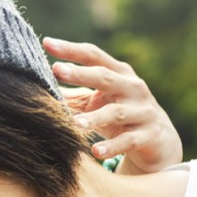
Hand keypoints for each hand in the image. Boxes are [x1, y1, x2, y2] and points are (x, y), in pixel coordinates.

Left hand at [45, 37, 182, 174]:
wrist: (159, 141)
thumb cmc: (120, 115)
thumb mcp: (99, 102)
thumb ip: (74, 95)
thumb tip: (36, 90)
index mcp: (119, 73)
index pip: (94, 56)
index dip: (71, 50)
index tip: (47, 43)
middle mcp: (133, 87)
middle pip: (105, 77)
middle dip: (81, 73)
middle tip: (57, 70)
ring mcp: (143, 111)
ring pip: (116, 113)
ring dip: (94, 118)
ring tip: (73, 124)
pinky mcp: (149, 135)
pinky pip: (129, 141)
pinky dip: (112, 148)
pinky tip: (95, 153)